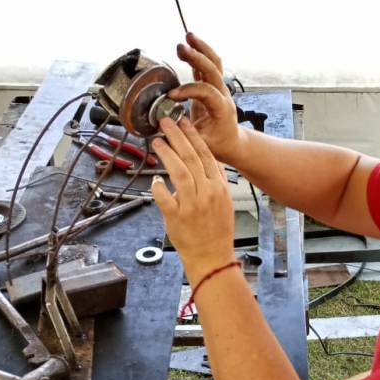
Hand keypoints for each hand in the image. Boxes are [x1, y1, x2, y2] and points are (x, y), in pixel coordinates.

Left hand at [151, 117, 235, 282]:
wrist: (213, 257)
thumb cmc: (217, 231)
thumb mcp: (224, 202)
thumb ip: (215, 180)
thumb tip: (207, 160)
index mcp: (218, 187)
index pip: (205, 155)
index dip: (193, 136)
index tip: (184, 122)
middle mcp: (207, 193)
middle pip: (191, 158)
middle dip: (177, 137)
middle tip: (166, 123)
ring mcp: (192, 205)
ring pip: (179, 172)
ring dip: (167, 154)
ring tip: (157, 141)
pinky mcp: (177, 218)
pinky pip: (165, 198)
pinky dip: (158, 188)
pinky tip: (154, 180)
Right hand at [169, 33, 247, 164]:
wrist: (231, 142)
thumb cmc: (218, 144)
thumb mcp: (201, 145)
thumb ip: (184, 136)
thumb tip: (163, 128)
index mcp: (222, 109)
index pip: (206, 92)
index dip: (189, 90)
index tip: (171, 96)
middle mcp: (223, 94)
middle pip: (213, 70)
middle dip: (197, 57)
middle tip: (181, 47)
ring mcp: (219, 88)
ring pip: (214, 63)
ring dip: (201, 48)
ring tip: (188, 36)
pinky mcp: (212, 85)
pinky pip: (207, 65)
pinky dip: (198, 53)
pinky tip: (188, 43)